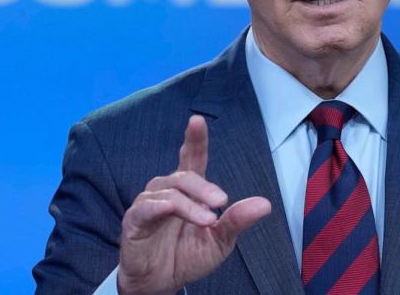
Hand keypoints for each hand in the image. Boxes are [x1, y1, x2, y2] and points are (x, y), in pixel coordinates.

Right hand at [117, 115, 271, 294]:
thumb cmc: (188, 256)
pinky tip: (170, 208)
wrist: (163, 283)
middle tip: (221, 201)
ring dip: (190, 204)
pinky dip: (159, 206)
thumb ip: (237, 221)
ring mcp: (148, 205)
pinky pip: (145, 209)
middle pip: (184, 176)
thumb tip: (265, 204)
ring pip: (169, 192)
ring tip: (208, 220)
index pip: (191, 159)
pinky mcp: (134, 223)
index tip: (197, 121)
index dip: (194, 140)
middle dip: (204, 187)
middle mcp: (167, 192)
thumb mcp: (220, 240)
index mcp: (189, 192)